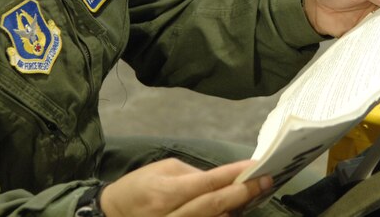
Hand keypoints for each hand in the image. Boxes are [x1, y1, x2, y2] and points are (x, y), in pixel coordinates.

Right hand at [100, 158, 271, 216]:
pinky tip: (234, 212)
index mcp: (168, 192)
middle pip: (216, 205)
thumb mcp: (163, 170)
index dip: (235, 174)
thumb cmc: (139, 187)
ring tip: (257, 194)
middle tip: (267, 180)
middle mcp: (173, 215)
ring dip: (237, 210)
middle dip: (244, 193)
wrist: (113, 214)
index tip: (258, 166)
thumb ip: (193, 175)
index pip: (209, 182)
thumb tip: (222, 179)